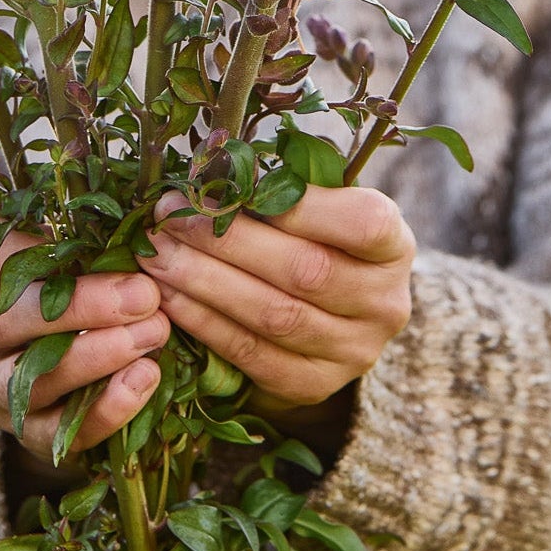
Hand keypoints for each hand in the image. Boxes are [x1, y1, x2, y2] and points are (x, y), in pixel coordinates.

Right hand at [0, 221, 169, 464]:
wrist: (49, 361)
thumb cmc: (62, 281)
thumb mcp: (61, 250)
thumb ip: (82, 235)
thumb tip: (137, 222)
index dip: (31, 246)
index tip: (94, 239)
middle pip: (3, 319)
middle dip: (79, 306)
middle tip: (144, 295)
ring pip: (26, 379)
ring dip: (95, 356)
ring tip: (154, 334)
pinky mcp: (20, 432)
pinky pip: (54, 432)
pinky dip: (102, 410)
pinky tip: (144, 379)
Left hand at [143, 185, 414, 417]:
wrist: (338, 312)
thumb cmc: (319, 236)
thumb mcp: (324, 204)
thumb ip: (286, 187)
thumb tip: (216, 165)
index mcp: (394, 245)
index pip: (361, 223)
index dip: (297, 205)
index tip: (230, 184)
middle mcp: (384, 303)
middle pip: (304, 271)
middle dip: (226, 242)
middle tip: (168, 218)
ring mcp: (354, 352)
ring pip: (273, 317)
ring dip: (204, 284)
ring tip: (156, 257)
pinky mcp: (315, 385)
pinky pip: (253, 356)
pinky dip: (206, 324)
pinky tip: (170, 299)